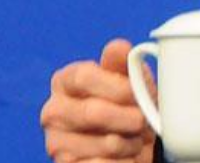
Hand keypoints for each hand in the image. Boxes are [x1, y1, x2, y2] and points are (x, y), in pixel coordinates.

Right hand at [41, 38, 156, 162]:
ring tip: (136, 137)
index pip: (84, 76)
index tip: (139, 94)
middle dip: (130, 117)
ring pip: (103, 143)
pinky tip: (127, 155)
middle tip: (145, 120)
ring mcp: (56, 142)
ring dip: (130, 142)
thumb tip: (119, 47)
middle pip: (93, 112)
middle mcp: (54, 111)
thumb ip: (124, 62)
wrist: (134, 141)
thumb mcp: (133, 78)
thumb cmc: (132, 103)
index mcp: (66, 81)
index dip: (118, 86)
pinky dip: (124, 161)